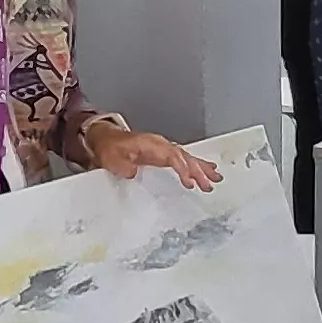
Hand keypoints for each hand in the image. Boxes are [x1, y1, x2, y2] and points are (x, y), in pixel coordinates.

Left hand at [92, 129, 221, 189]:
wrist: (105, 139)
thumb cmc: (110, 148)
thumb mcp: (112, 159)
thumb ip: (124, 167)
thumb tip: (133, 172)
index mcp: (150, 145)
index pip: (172, 156)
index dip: (182, 169)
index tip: (190, 182)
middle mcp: (160, 145)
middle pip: (184, 156)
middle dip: (198, 170)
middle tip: (209, 184)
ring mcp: (162, 148)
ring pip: (187, 156)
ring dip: (201, 167)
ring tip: (215, 177)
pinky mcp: (162, 153)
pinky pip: (183, 158)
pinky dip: (195, 164)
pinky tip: (205, 170)